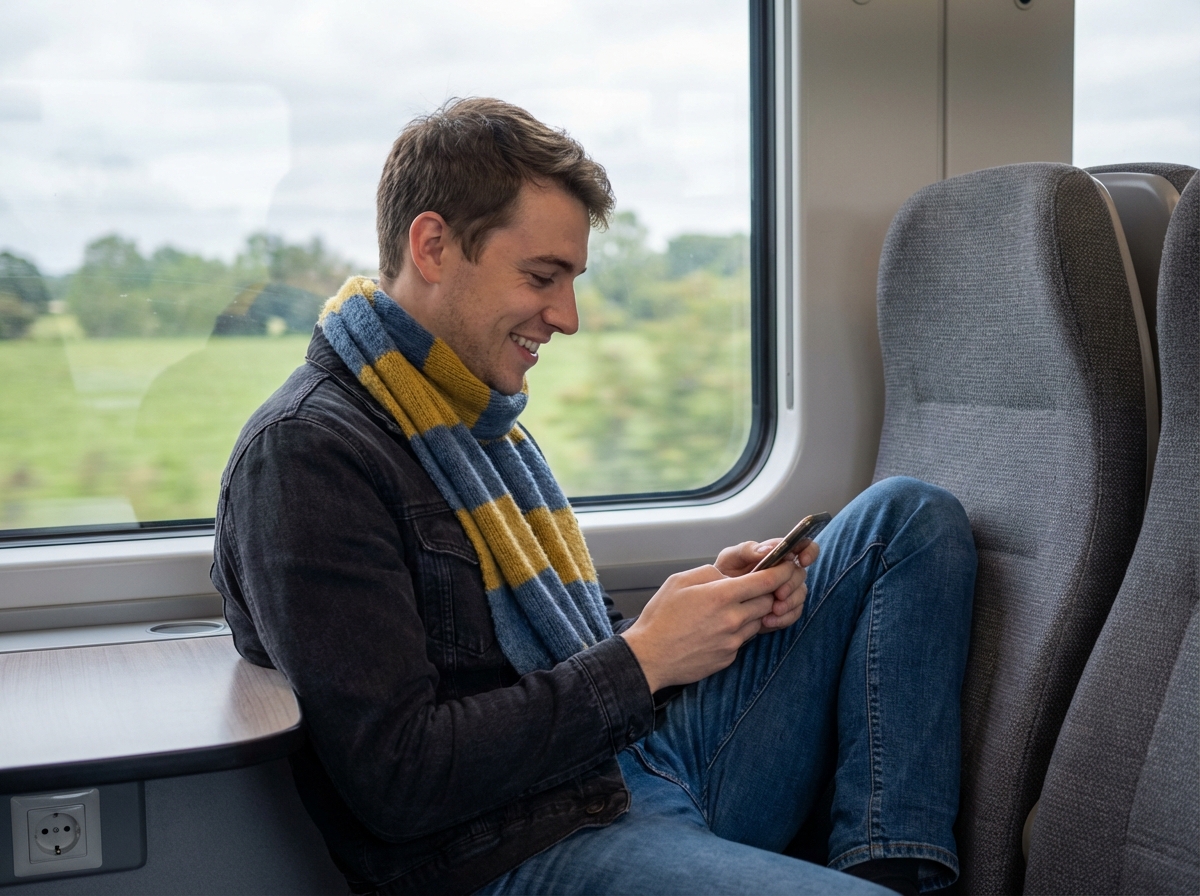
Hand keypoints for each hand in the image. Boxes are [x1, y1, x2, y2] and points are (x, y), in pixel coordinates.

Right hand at [619, 559, 798, 692]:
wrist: (648, 657)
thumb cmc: (660, 617)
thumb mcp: (680, 581)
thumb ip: (710, 573)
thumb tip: (728, 576)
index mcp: (721, 596)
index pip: (767, 581)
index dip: (782, 572)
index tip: (786, 567)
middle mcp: (733, 619)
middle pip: (768, 602)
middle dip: (765, 594)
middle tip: (750, 590)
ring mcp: (733, 642)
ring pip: (757, 622)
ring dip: (750, 614)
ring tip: (725, 611)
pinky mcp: (729, 658)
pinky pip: (743, 640)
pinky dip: (737, 632)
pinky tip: (715, 630)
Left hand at [714, 538, 818, 630]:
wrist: (716, 599)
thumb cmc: (724, 573)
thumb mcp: (730, 558)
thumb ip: (747, 550)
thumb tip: (768, 549)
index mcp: (776, 553)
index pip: (802, 546)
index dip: (808, 551)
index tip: (803, 560)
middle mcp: (784, 571)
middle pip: (801, 574)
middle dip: (792, 585)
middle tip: (778, 595)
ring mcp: (787, 590)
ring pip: (800, 595)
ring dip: (789, 604)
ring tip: (771, 611)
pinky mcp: (784, 609)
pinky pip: (793, 614)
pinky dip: (783, 619)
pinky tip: (767, 621)